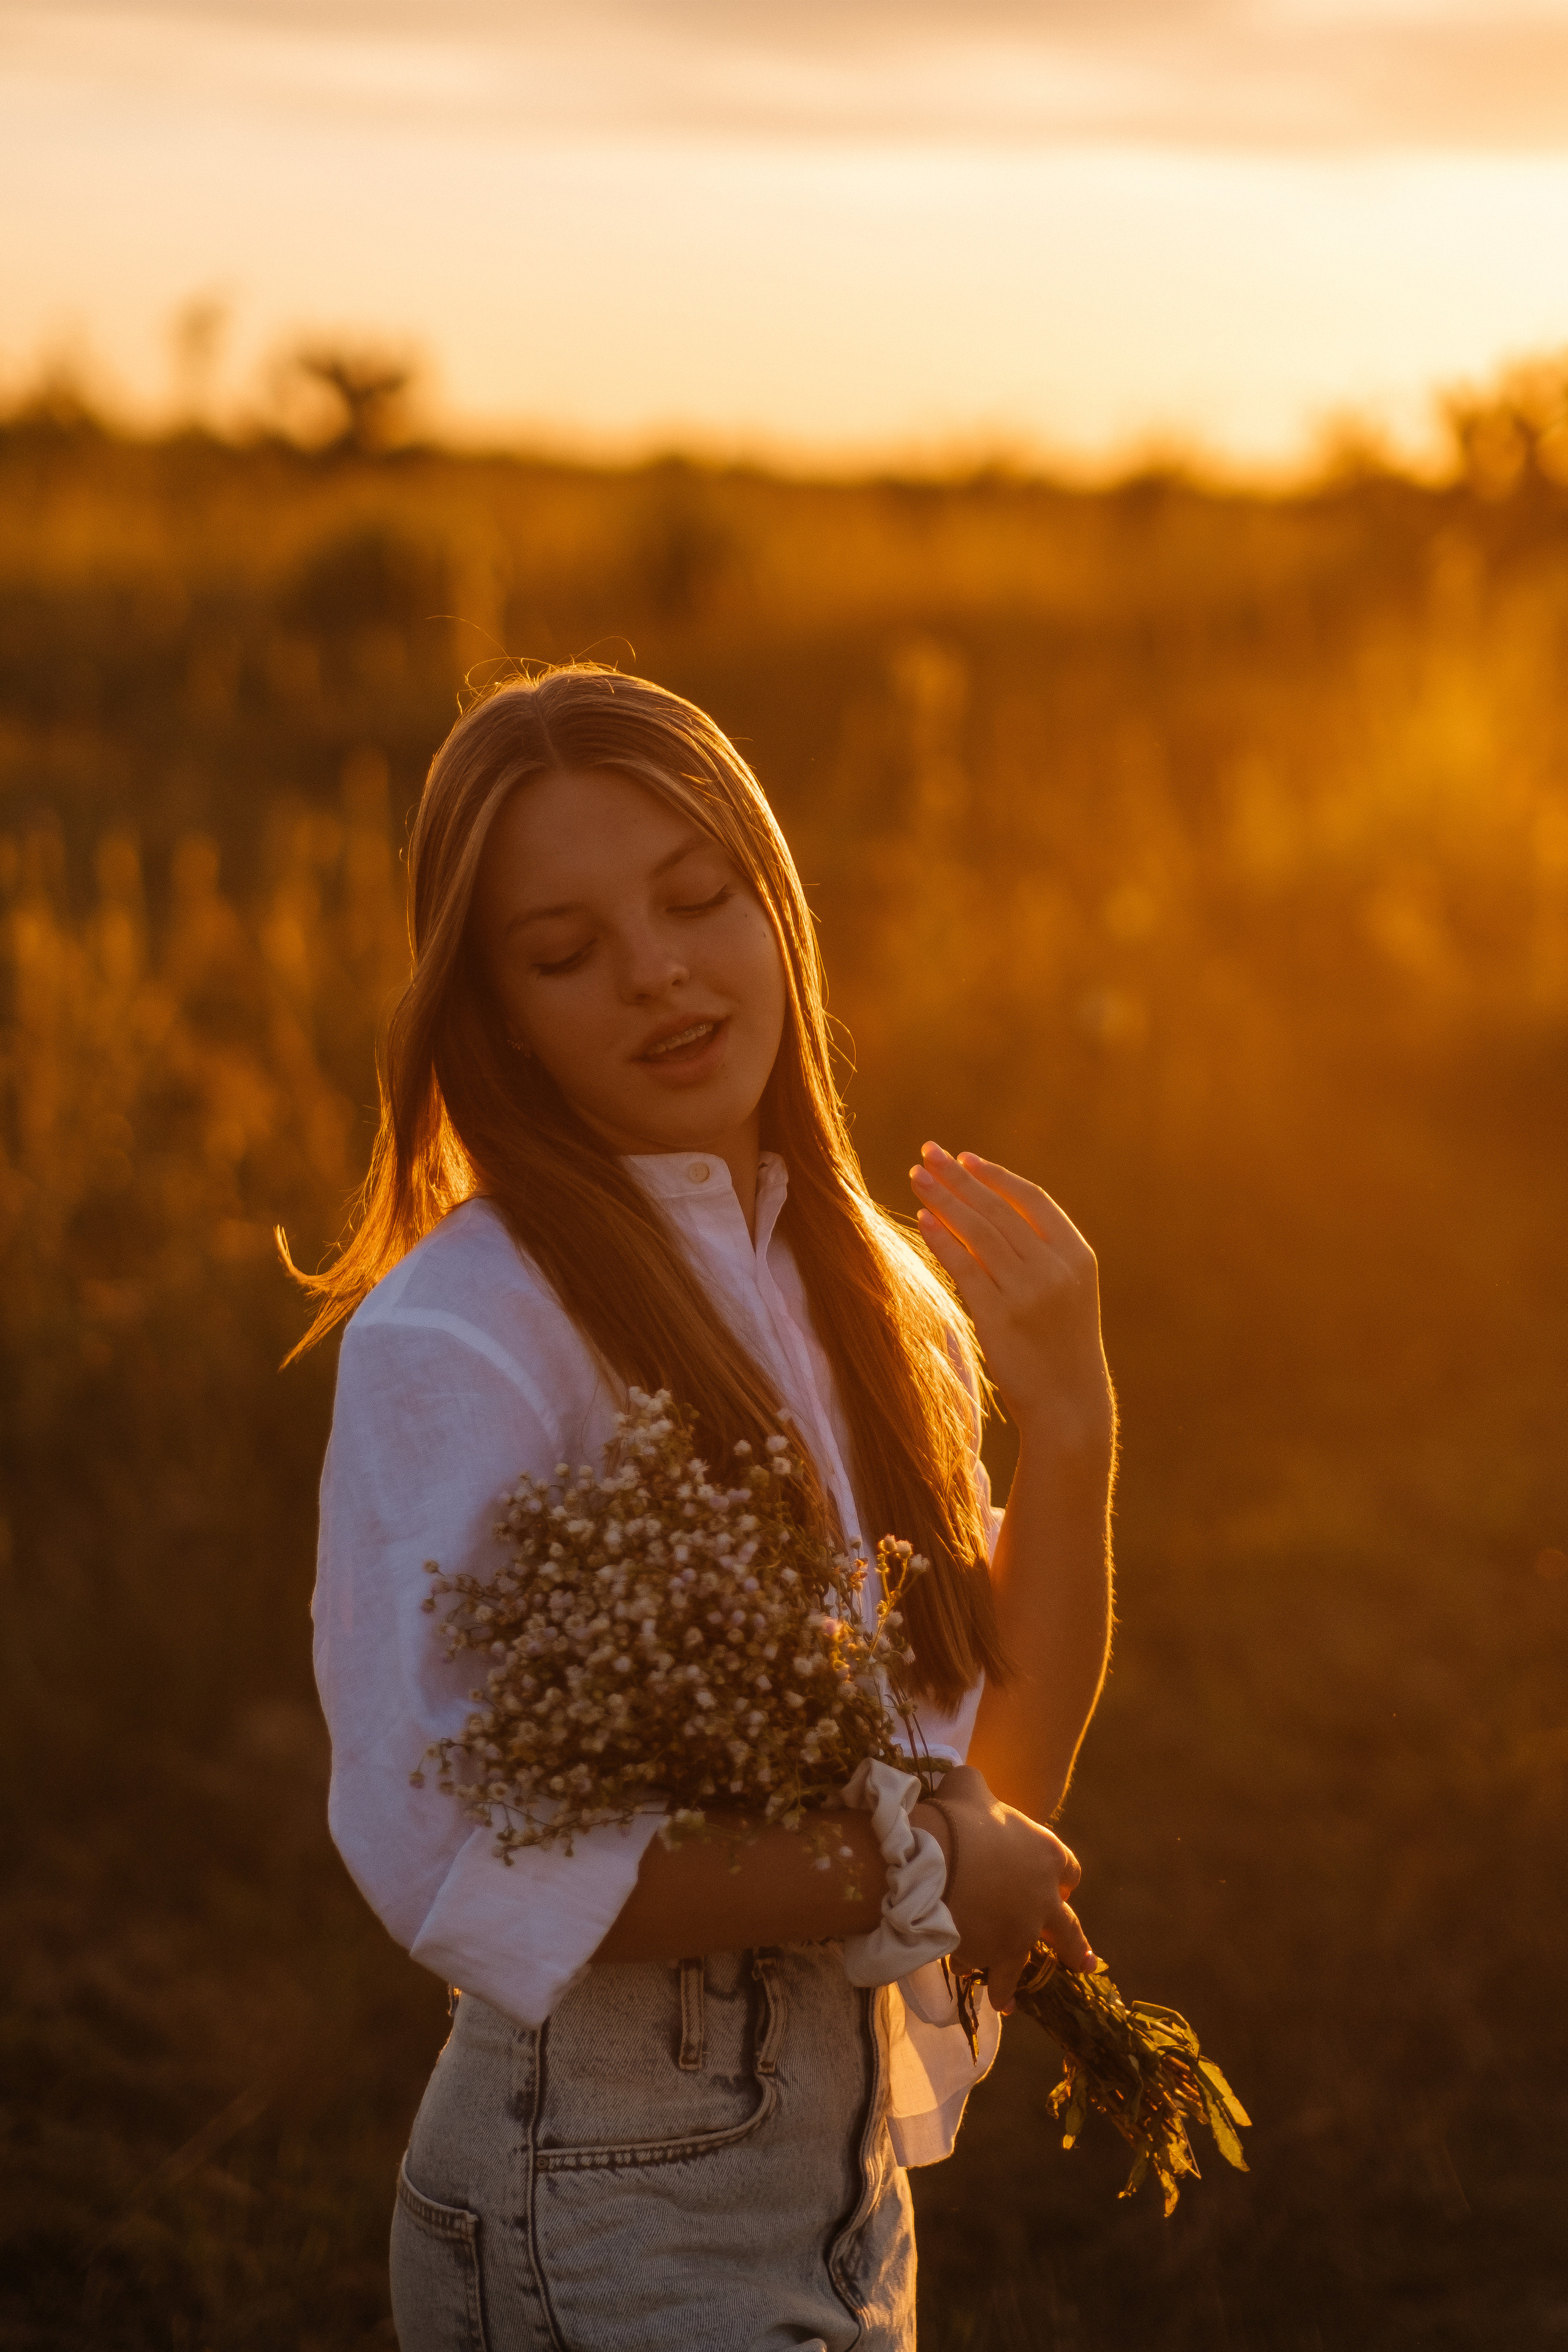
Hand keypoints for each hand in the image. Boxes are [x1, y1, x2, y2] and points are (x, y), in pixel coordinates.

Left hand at [911, 1143, 1112, 1452]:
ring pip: (978, 1232)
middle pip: (998, 1209)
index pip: (1033, 1200)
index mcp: (1077, 1256)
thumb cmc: (1062, 1344)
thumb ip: (1040, 1250)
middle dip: (960, 1177)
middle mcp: (1055, 1269)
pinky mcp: (999, 1318)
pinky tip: (923, 1219)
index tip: (966, 1157)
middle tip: (928, 1152)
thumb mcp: (1067, 1290)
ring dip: (945, 1198)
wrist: (1069, 1404)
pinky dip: (942, 1238)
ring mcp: (1027, 1293)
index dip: (996, 1176)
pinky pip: (964, 1267)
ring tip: (918, 1176)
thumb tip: (990, 1206)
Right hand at [915, 1765, 1095, 2013]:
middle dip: (1073, 1944)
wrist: (935, 1861)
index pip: (1069, 1869)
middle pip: (1067, 1925)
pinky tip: (998, 2002)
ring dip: (1034, 1975)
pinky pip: (1003, 1978)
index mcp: (1046, 1853)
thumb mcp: (970, 1787)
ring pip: (1034, 1958)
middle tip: (1083, 1961)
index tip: (1060, 1886)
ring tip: (1026, 1995)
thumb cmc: (957, 1817)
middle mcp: (1045, 1897)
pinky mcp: (1000, 1955)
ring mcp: (1025, 1930)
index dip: (1062, 1878)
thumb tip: (970, 1788)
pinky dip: (1000, 1990)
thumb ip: (978, 1790)